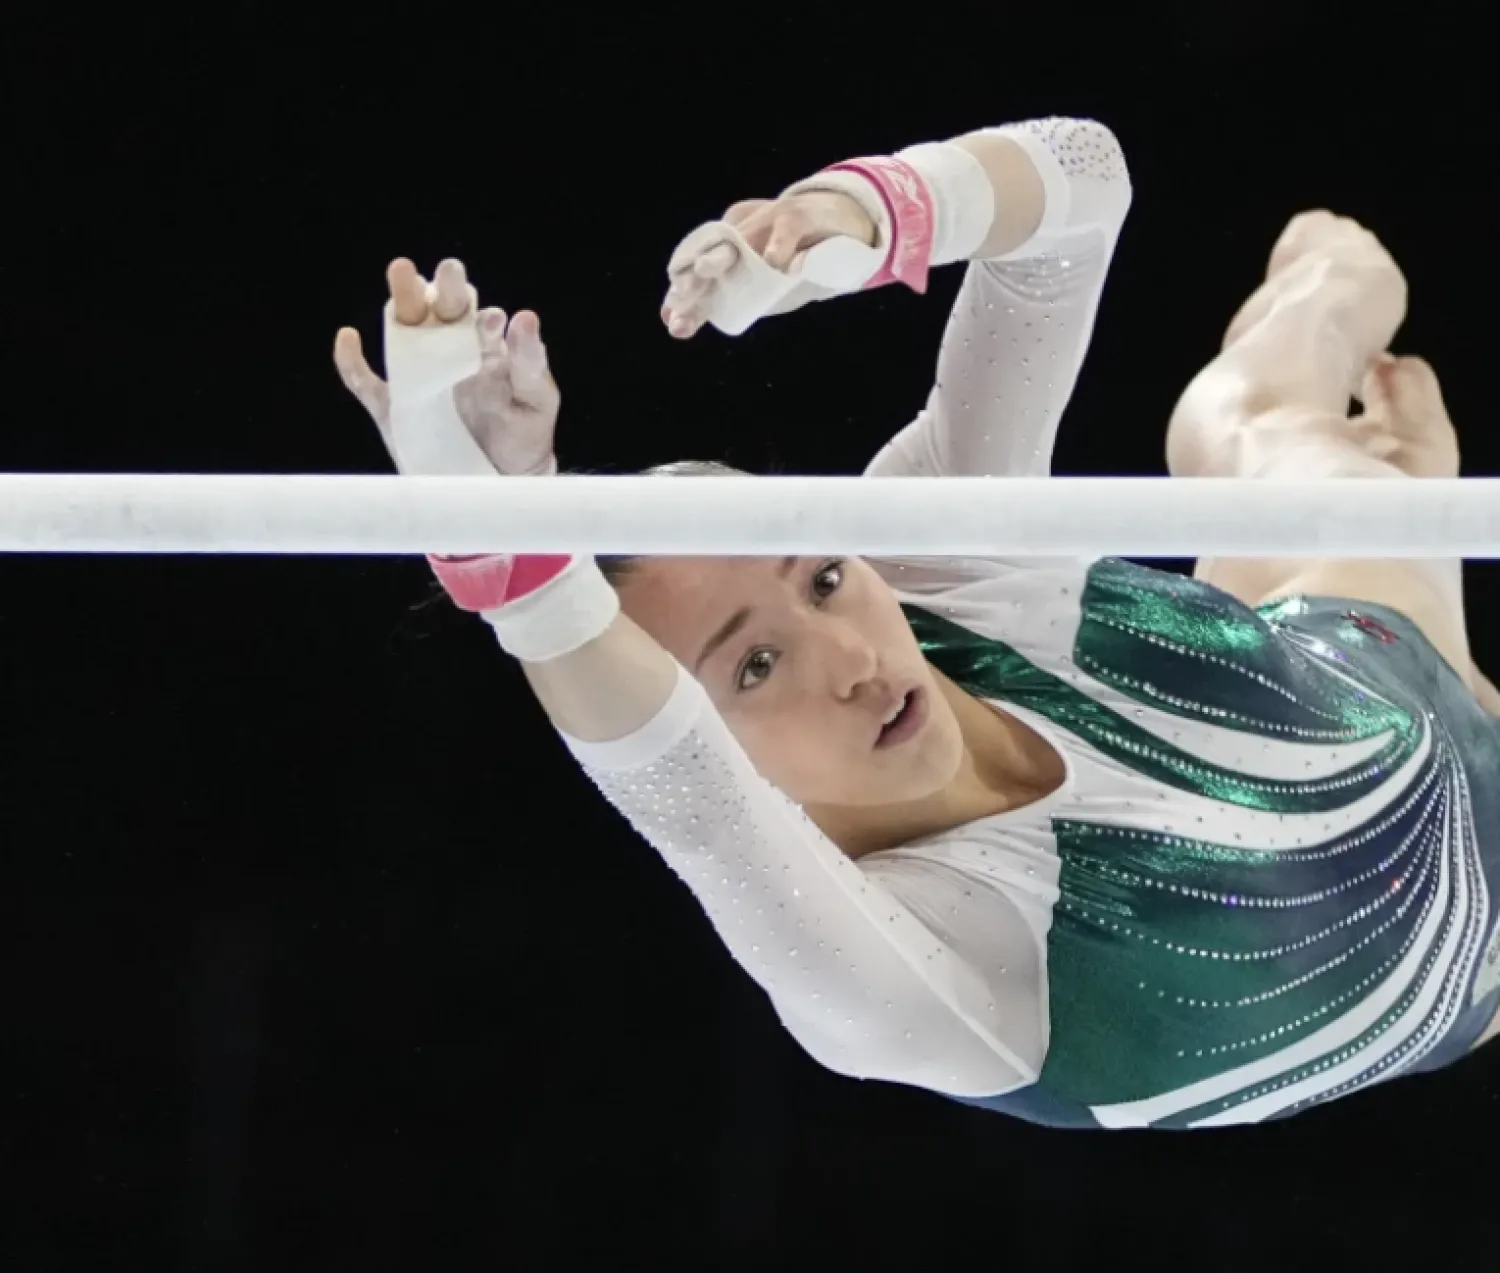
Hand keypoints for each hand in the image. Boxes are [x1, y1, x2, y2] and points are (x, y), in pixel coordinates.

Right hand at [334, 258, 560, 474]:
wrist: (501, 480)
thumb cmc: (525, 432)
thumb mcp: (536, 399)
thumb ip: (530, 361)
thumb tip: (525, 315)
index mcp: (483, 347)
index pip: (478, 319)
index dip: (481, 315)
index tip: (490, 318)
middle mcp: (448, 353)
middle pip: (439, 313)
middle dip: (441, 290)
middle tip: (448, 271)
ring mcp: (418, 378)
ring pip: (403, 334)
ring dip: (400, 303)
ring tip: (403, 273)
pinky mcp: (393, 407)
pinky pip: (366, 383)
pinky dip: (352, 362)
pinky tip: (348, 338)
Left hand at [662, 190, 877, 338]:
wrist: (840, 218)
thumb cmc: (794, 257)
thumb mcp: (758, 285)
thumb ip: (721, 301)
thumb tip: (670, 321)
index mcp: (728, 245)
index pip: (698, 271)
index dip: (684, 295)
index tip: (673, 322)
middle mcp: (740, 230)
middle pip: (711, 256)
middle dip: (694, 280)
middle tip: (681, 298)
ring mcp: (767, 219)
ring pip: (740, 239)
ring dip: (722, 256)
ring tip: (704, 271)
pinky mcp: (796, 216)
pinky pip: (785, 230)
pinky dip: (779, 245)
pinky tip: (774, 262)